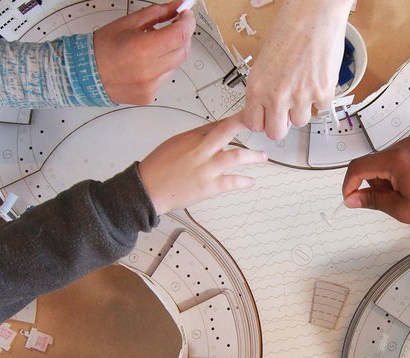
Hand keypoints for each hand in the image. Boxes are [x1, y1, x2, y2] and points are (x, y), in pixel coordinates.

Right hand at [94, 2, 194, 103]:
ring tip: (151, 48)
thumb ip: (158, 14)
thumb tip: (176, 7)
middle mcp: (149, 70)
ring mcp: (150, 86)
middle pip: (183, 51)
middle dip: (182, 37)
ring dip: (170, 53)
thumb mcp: (129, 22)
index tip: (186, 16)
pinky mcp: (150, 96)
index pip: (180, 34)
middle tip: (174, 28)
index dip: (187, 23)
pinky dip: (160, 68)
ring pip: (175, 66)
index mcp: (143, 48)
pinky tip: (144, 64)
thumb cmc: (102, 48)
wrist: (85, 73)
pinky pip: (164, 78)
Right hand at [137, 113, 266, 213]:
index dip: (236, 118)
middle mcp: (200, 150)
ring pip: (236, 157)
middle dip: (246, 124)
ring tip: (263, 157)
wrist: (147, 189)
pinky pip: (232, 182)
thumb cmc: (158, 168)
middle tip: (261, 123)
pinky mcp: (208, 186)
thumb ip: (197, 137)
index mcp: (192, 138)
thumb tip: (215, 130)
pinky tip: (251, 181)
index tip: (249, 115)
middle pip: (227, 131)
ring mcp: (206, 168)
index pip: (218, 123)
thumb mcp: (175, 143)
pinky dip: (244, 182)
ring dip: (253, 156)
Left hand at [243, 0, 352, 139]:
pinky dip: (321, 96)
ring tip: (304, 86)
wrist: (314, 13)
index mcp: (257, 87)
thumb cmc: (290, 27)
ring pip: (300, 121)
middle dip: (282, 124)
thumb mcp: (264, 61)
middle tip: (287, 111)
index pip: (254, 124)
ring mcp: (301, 97)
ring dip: (303, 108)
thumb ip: (265, 88)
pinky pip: (321, 107)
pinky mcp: (323, 93)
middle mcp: (277, 96)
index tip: (267, 117)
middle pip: (276, 133)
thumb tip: (268, 106)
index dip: (263, 121)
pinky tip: (317, 77)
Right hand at [342, 137, 409, 245]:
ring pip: (386, 163)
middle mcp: (405, 145)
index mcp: (396, 158)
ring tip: (409, 197)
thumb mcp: (401, 208)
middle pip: (372, 164)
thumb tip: (352, 199)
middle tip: (392, 203)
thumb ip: (372, 201)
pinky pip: (401, 159)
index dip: (349, 184)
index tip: (350, 199)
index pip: (359, 166)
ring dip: (387, 181)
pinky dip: (399, 175)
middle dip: (374, 185)